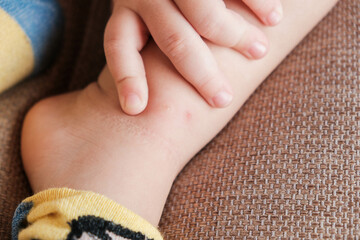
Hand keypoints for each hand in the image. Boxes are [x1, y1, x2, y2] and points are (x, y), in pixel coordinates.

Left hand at [104, 0, 282, 114]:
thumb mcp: (141, 13)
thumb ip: (145, 40)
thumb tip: (143, 101)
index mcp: (127, 7)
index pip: (119, 44)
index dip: (128, 78)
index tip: (136, 108)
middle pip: (174, 39)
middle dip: (202, 74)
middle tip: (223, 99)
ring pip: (204, 14)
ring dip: (236, 36)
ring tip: (261, 51)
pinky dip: (255, 2)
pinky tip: (273, 17)